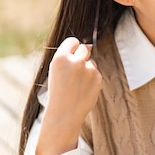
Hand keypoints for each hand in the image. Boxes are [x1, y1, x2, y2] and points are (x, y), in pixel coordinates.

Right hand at [36, 37, 102, 154]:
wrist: (65, 112)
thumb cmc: (58, 91)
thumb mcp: (56, 70)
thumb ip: (70, 56)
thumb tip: (90, 46)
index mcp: (61, 58)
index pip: (72, 41)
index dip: (72, 48)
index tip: (70, 57)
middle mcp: (75, 61)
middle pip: (84, 48)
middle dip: (81, 56)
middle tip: (74, 71)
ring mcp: (88, 69)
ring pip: (91, 61)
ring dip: (86, 68)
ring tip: (76, 83)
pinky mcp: (97, 78)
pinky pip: (96, 72)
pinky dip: (91, 78)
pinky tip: (83, 88)